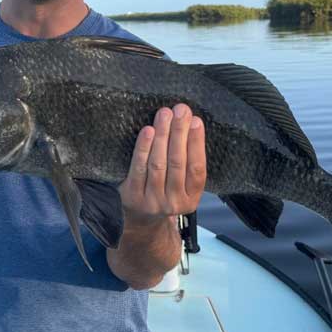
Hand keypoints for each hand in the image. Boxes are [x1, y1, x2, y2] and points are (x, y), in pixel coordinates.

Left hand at [119, 104, 206, 225]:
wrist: (139, 221)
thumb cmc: (164, 193)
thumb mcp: (182, 187)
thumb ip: (188, 162)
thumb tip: (191, 123)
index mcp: (191, 199)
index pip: (197, 168)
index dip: (197, 144)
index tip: (196, 121)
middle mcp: (174, 203)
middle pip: (178, 163)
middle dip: (180, 132)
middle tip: (181, 110)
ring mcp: (152, 201)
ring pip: (159, 163)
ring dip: (163, 135)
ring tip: (165, 114)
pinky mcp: (133, 196)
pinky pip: (139, 167)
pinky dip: (144, 147)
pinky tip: (148, 130)